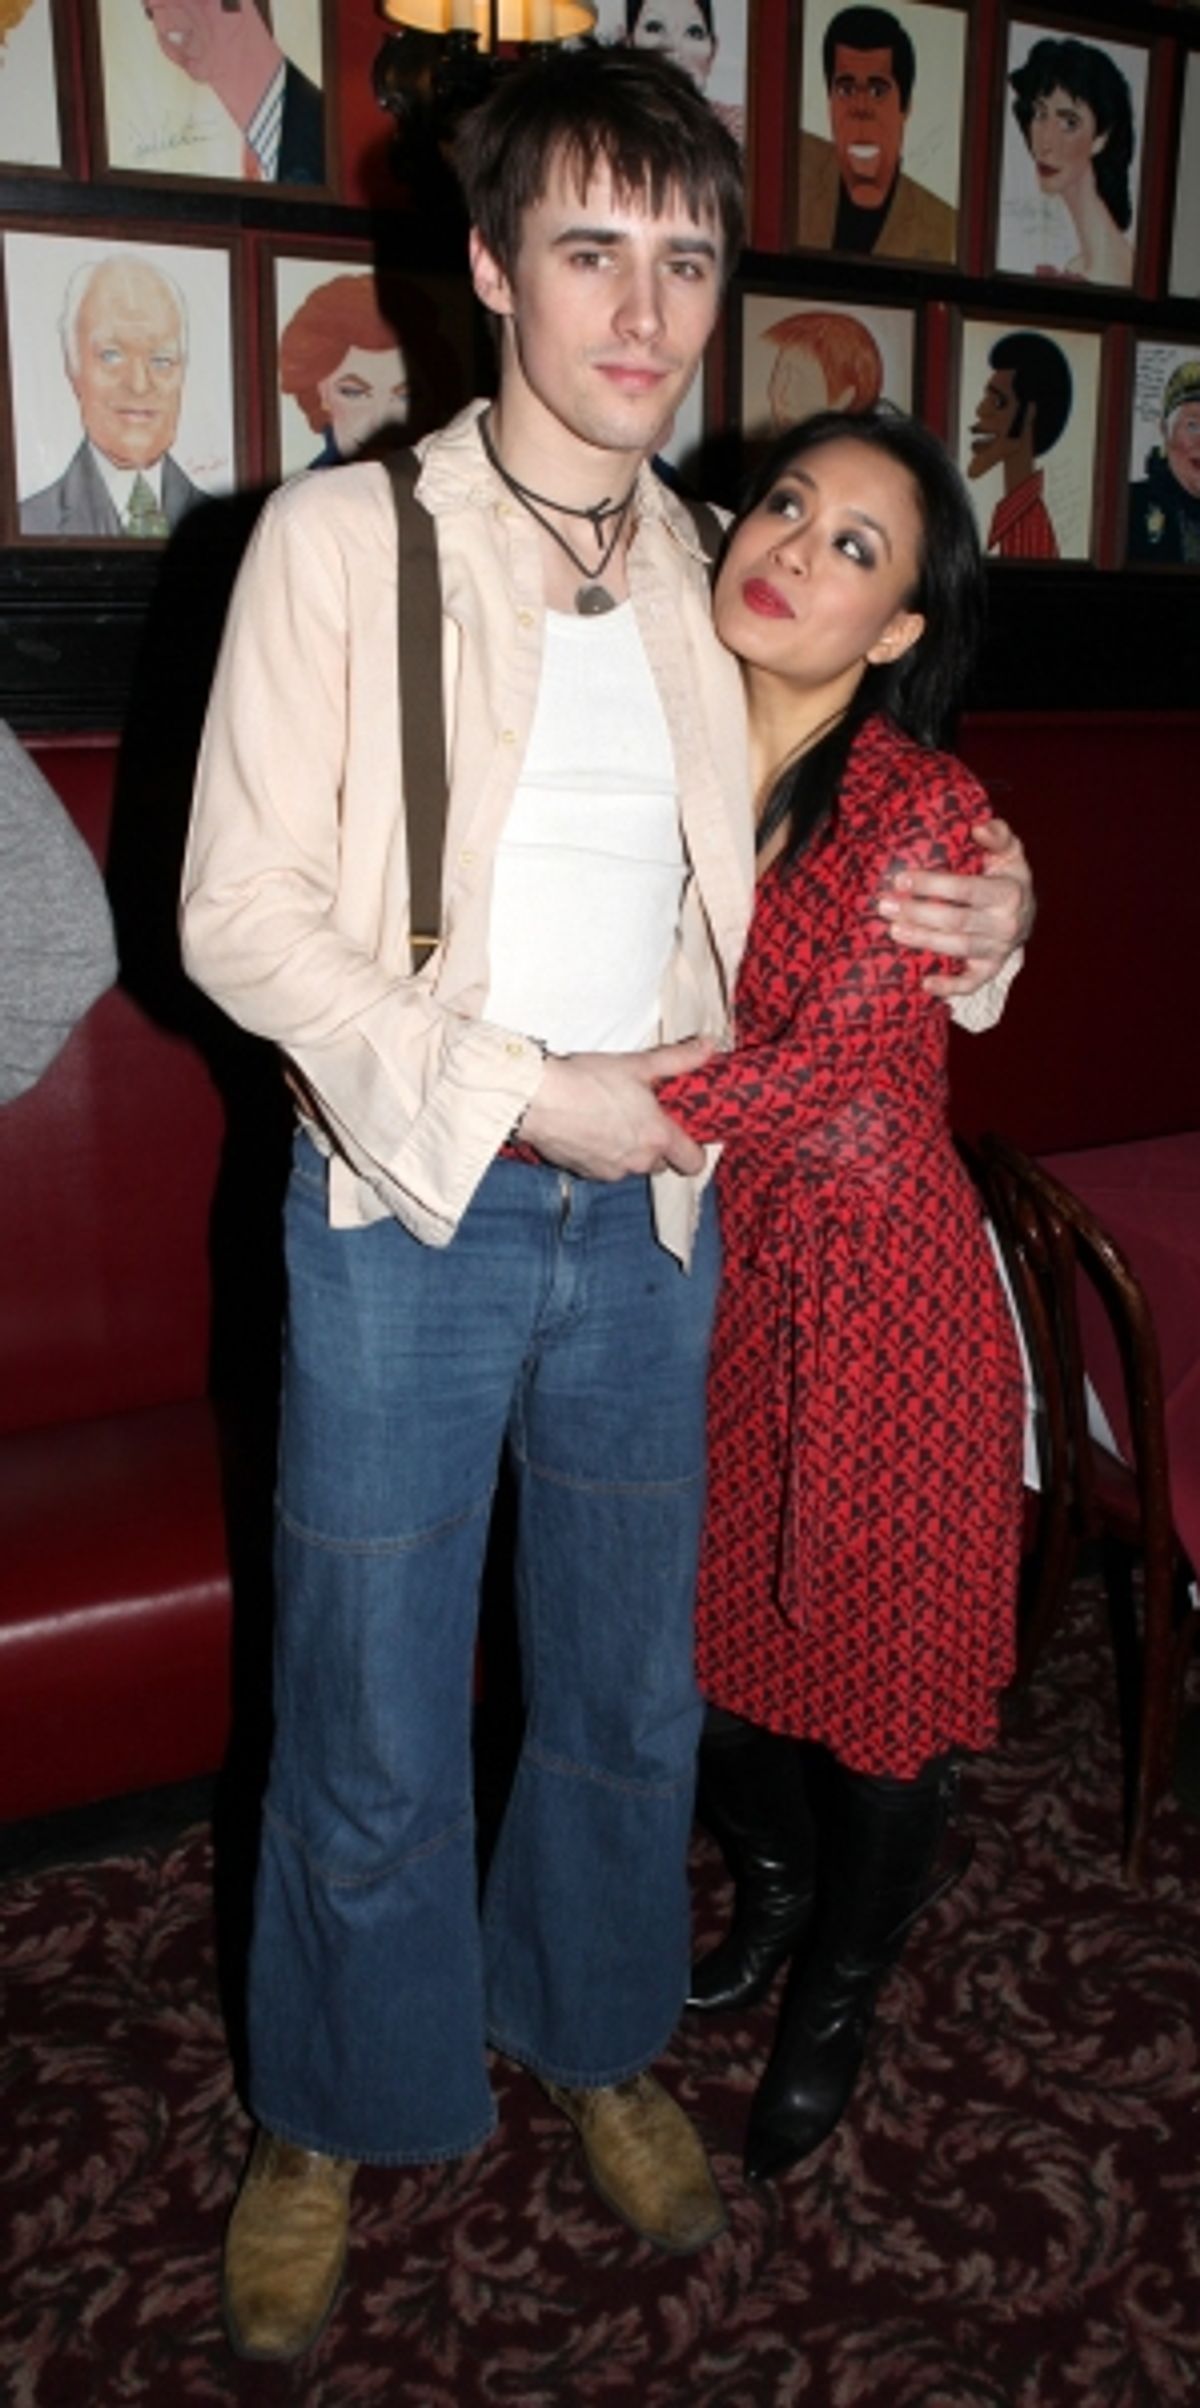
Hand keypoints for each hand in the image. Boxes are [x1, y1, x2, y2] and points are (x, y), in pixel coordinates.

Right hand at [517, 1038, 713, 1180]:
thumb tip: (709, 1046)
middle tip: (642, 1118)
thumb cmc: (589, 1081)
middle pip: (661, 1163)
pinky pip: (605, 1168)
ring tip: (610, 1119)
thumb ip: (678, 1059)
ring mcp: (611, 1171)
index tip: (684, 1135)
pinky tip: (589, 1129)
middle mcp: (638, 1161)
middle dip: (655, 1146)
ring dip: (628, 1149)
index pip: (693, 1162)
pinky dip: (602, 1153)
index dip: (694, 1151)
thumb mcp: (638, 1065)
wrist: (539, 1100)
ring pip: (632, 1165)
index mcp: (657, 1137)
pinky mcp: (586, 1173)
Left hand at [877, 817, 1034, 998]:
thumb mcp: (1009, 852)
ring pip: (957, 948)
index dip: (932, 886)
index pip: (966, 890)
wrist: (1028, 912)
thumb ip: (997, 835)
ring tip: (894, 930)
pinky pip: (972, 983)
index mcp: (1008, 892)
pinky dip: (950, 987)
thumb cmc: (1008, 876)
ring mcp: (998, 949)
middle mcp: (1006, 923)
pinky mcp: (990, 968)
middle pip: (956, 921)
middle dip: (917, 913)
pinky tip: (925, 984)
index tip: (902, 880)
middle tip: (885, 905)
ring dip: (923, 940)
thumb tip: (979, 827)